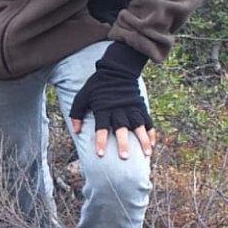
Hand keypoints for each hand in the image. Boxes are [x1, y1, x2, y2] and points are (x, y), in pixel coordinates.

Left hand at [69, 42, 156, 159]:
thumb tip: (75, 131)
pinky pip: (148, 121)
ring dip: (143, 140)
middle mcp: (119, 110)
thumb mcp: (82, 96)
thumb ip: (76, 113)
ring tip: (146, 154)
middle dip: (123, 143)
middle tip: (124, 157)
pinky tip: (152, 144)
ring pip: (138, 126)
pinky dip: (151, 132)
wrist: (117, 70)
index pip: (101, 127)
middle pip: (121, 129)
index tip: (100, 154)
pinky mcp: (140, 106)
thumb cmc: (97, 86)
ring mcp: (132, 108)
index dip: (100, 141)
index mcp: (103, 109)